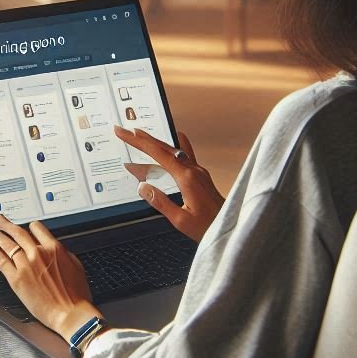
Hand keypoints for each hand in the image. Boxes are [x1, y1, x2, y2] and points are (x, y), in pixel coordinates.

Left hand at [0, 214, 100, 342]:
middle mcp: (38, 254)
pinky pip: (2, 262)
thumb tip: (55, 248)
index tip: (27, 227)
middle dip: (7, 225)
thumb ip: (62, 253)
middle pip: (18, 233)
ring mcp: (25, 266)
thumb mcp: (76, 265)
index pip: (37, 229)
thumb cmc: (76, 295)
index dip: (30, 227)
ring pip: (8, 245)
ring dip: (0, 236)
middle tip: (0, 220)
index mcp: (54, 248)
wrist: (70, 313)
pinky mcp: (16, 280)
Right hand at [114, 127, 223, 242]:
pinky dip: (169, 148)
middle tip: (124, 131)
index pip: (158, 154)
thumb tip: (143, 187)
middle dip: (142, 138)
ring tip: (138, 136)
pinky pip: (182, 155)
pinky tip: (167, 145)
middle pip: (164, 147)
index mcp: (187, 178)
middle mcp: (193, 170)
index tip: (125, 133)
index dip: (139, 142)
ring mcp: (198, 171)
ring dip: (154, 141)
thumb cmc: (209, 226)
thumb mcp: (181, 220)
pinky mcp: (200, 175)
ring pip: (172, 149)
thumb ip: (161, 202)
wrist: (231, 226)